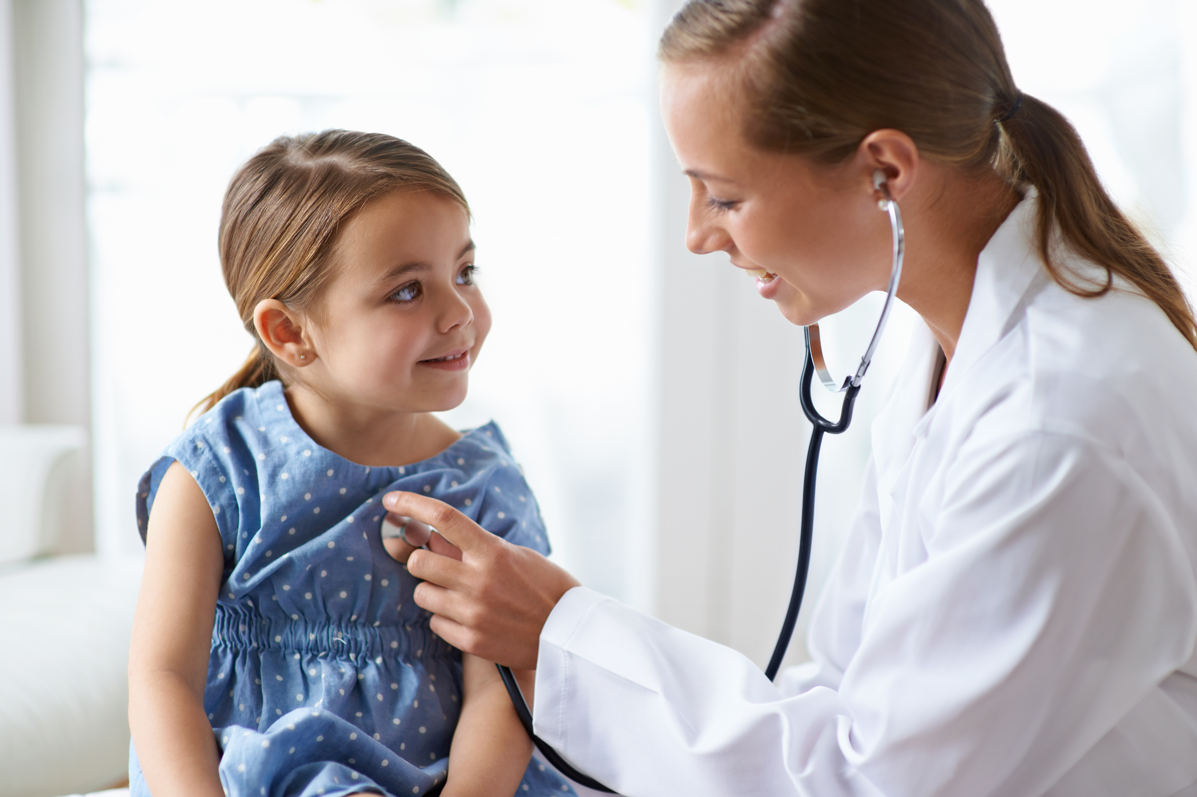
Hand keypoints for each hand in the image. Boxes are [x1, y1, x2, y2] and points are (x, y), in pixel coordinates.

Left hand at [382, 492, 580, 668]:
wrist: (567, 633)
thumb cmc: (544, 587)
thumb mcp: (515, 555)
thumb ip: (475, 548)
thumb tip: (435, 537)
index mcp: (493, 552)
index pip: (444, 518)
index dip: (412, 503)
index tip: (392, 499)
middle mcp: (478, 580)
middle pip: (418, 561)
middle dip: (421, 561)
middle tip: (437, 565)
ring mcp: (473, 612)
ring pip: (422, 594)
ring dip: (433, 591)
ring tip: (458, 594)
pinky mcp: (470, 640)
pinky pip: (435, 623)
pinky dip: (445, 618)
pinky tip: (469, 617)